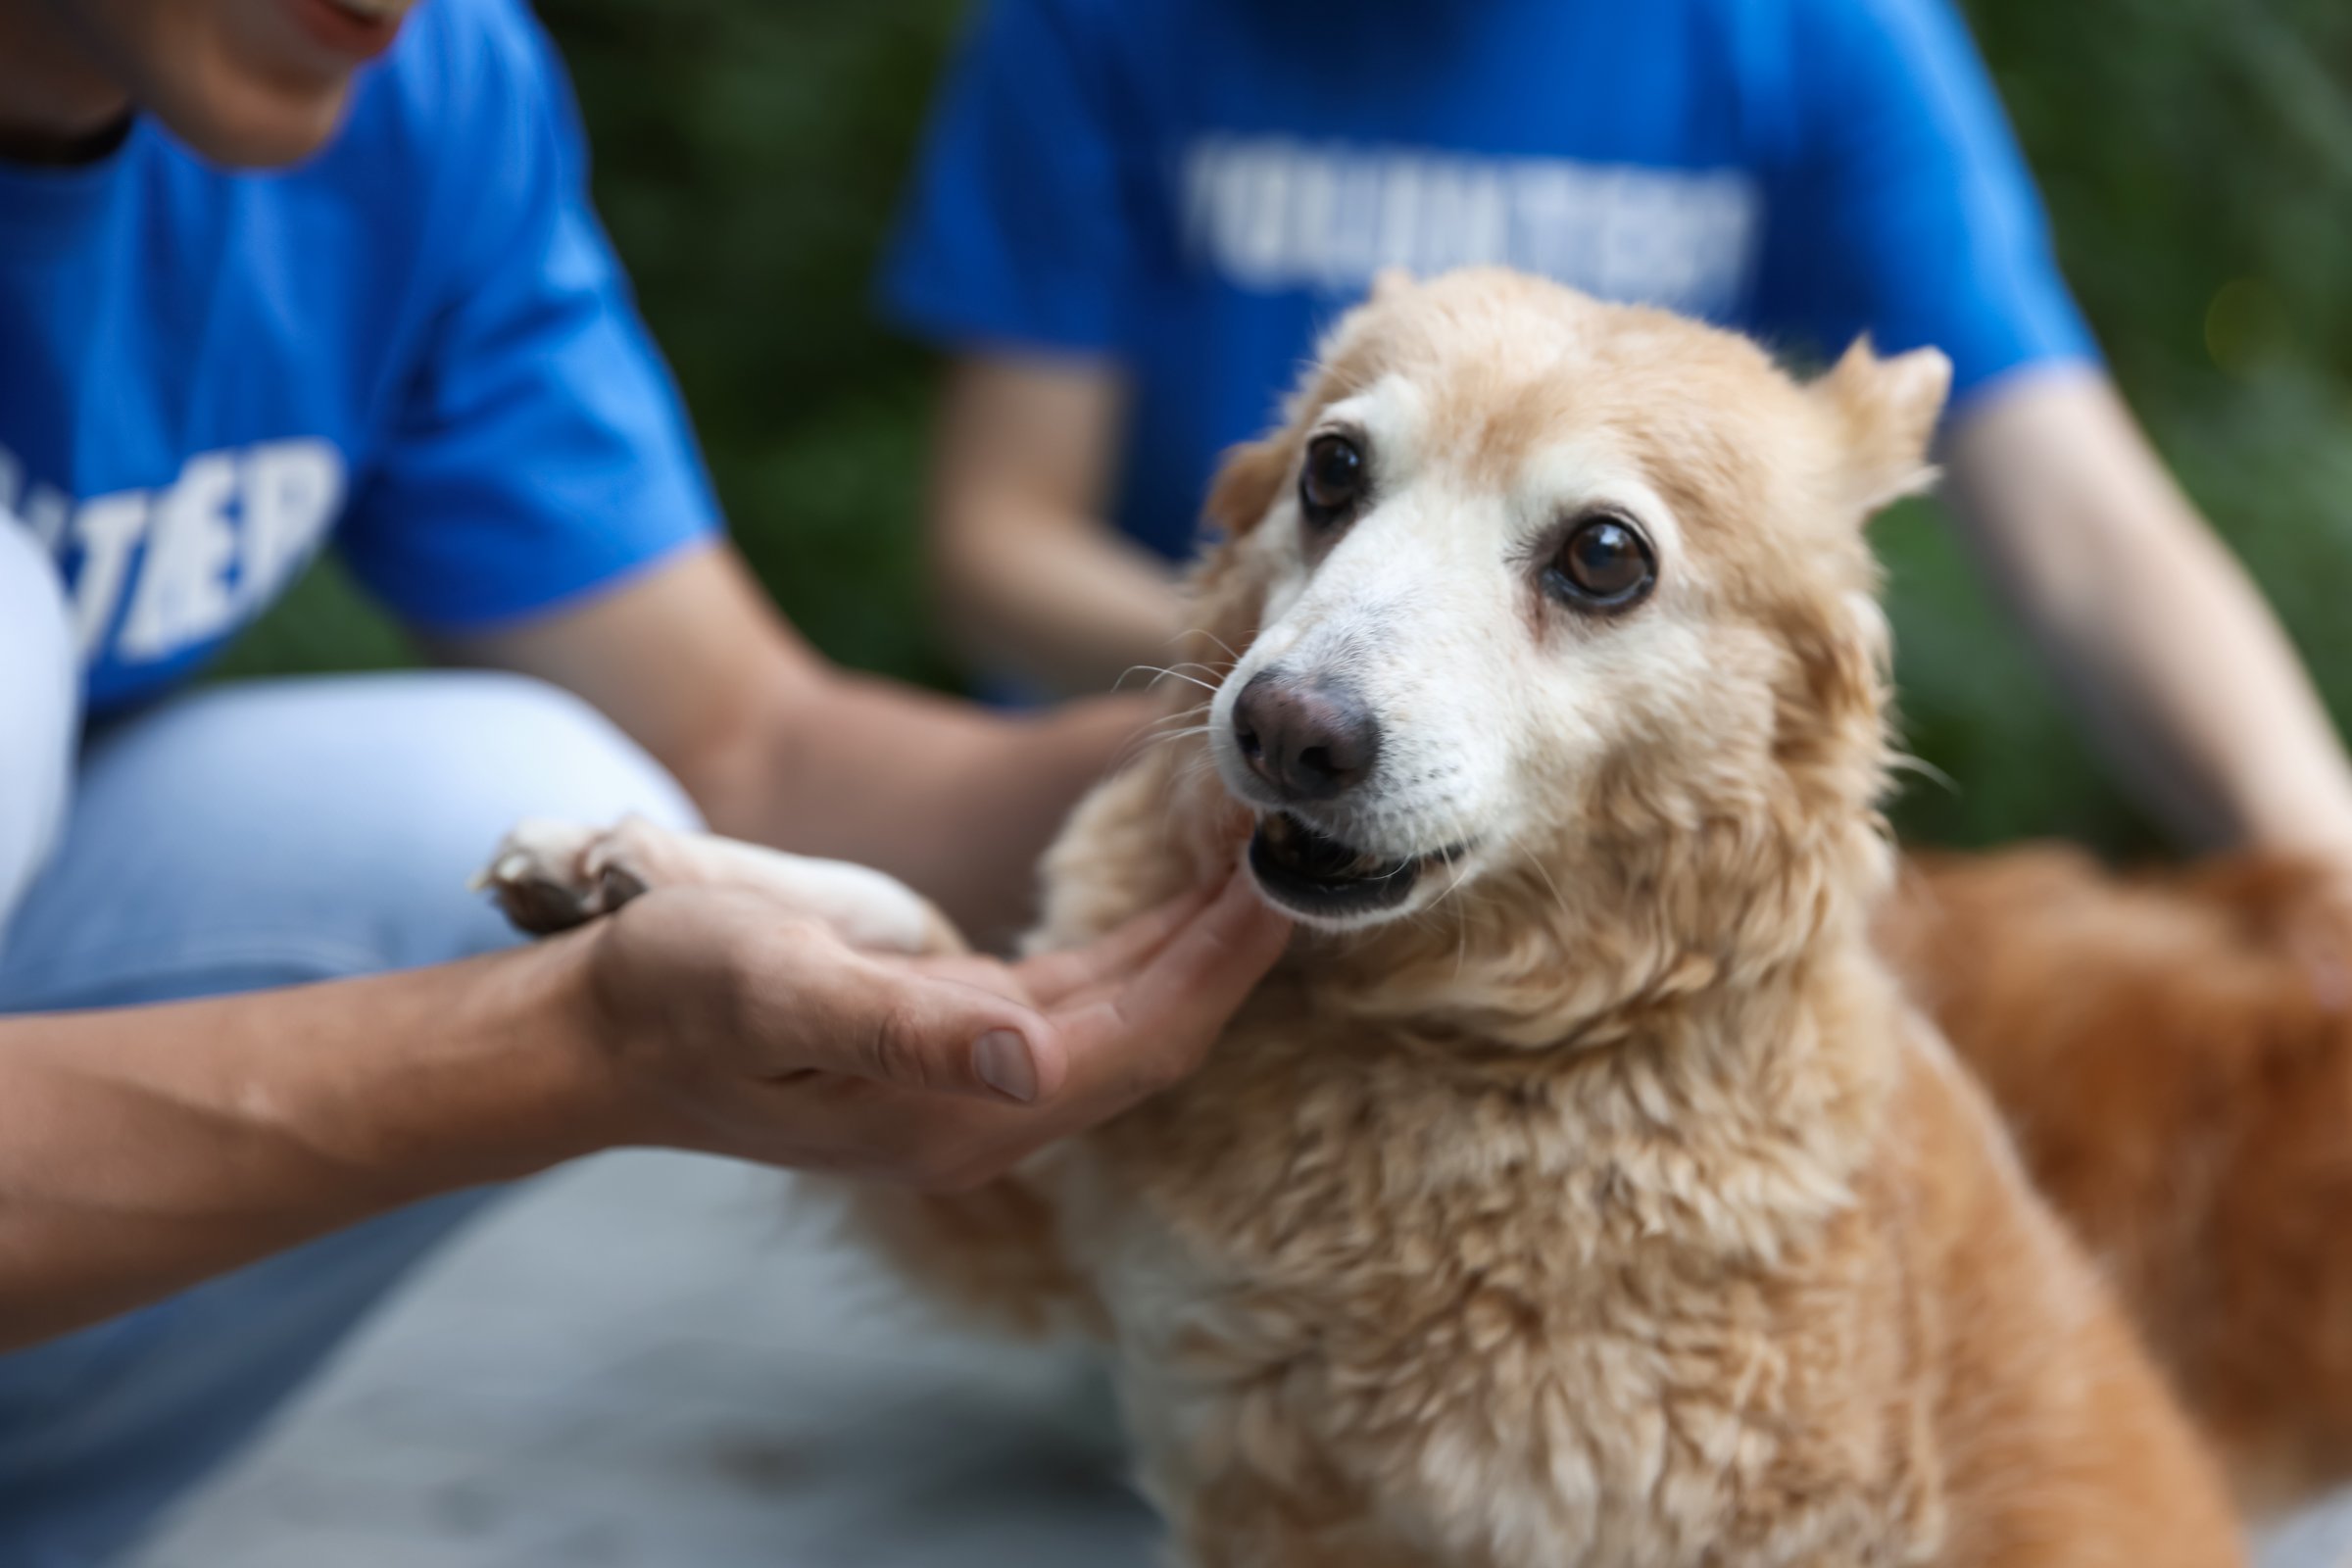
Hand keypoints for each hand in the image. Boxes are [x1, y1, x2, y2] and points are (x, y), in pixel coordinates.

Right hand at [572, 873, 1289, 1185]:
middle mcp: (988, 1107)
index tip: (1288, 883)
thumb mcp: (776, 990)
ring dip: (1199, 942)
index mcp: (959, 1109)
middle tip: (1310, 850)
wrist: (601, 1028)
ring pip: (1129, 1013)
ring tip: (1265, 857)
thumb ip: (904, 1031)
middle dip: (1235, 949)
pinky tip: (1176, 896)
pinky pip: (1084, 993)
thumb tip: (1030, 1066)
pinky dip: (1142, 942)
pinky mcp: (958, 1033)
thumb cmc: (675, 996)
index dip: (1220, 966)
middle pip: (1157, 1032)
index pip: (1138, 1040)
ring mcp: (976, 1076)